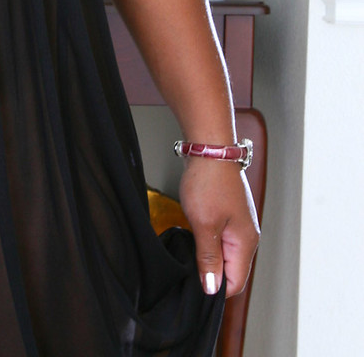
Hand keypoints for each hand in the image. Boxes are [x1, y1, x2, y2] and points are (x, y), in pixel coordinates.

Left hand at [178, 159, 259, 296]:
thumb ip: (209, 258)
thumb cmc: (209, 181)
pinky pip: (221, 238)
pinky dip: (208, 241)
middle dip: (211, 273)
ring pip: (225, 254)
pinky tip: (195, 235)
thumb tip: (213, 288)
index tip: (195, 284)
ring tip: (190, 248)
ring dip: (208, 256)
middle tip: (189, 264)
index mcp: (246, 242)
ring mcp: (239, 223)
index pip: (236, 282)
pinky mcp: (230, 213)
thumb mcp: (204, 224)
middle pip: (232, 270)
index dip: (215, 288)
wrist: (210, 148)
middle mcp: (247, 235)